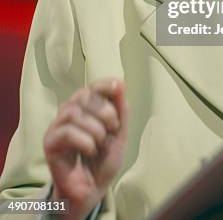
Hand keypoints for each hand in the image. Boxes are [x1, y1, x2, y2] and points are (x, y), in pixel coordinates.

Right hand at [43, 79, 127, 219]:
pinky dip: (85, 140)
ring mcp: (57, 126)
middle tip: (113, 127)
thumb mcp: (118, 134)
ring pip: (74, 112)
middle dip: (104, 110)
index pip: (91, 87)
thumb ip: (120, 111)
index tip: (118, 86)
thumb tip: (121, 84)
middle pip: (83, 96)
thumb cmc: (103, 161)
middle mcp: (68, 113)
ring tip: (100, 142)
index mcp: (85, 108)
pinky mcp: (49, 142)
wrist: (92, 190)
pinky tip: (90, 150)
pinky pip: (67, 132)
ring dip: (95, 128)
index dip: (104, 84)